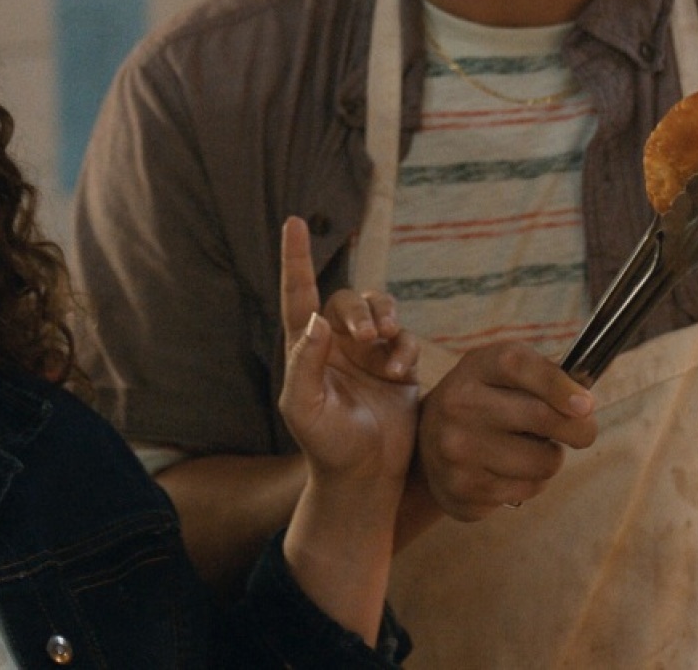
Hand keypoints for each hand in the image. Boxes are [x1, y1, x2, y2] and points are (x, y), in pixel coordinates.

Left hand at [277, 217, 419, 482]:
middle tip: (367, 337)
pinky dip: (404, 347)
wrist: (365, 476)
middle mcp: (336, 344)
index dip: (296, 258)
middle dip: (359, 311)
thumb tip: (315, 319)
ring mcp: (368, 354)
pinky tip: (400, 372)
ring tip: (386, 344)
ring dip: (384, 318)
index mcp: (306, 348)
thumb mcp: (304, 407)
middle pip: (347, 300)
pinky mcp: (397, 366)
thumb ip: (305, 363)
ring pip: (379, 309)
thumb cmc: (325, 445)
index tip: (293, 221)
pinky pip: (404, 337)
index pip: (298, 293)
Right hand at [416, 340, 597, 520]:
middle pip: (541, 417)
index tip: (586, 405)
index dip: (558, 385)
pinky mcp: (462, 487)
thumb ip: (546, 378)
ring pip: (542, 461)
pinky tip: (510, 471)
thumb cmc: (485, 402)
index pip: (518, 366)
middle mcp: (459, 404)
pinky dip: (531, 482)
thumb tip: (584, 405)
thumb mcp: (505, 375)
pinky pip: (526, 490)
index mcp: (476, 366)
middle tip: (583, 432)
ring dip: (550, 459)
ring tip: (531, 450)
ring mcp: (457, 448)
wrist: (426, 443)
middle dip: (579, 429)